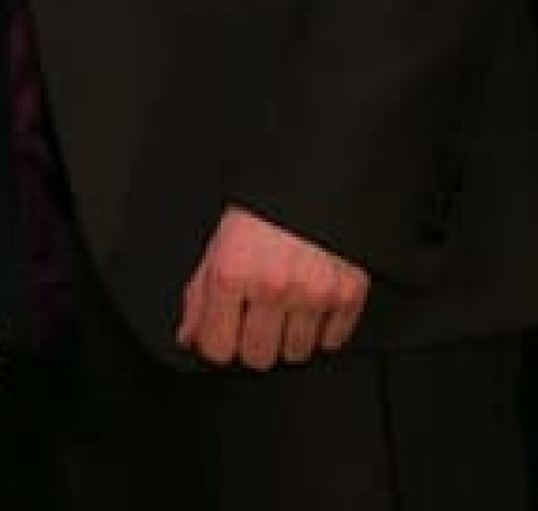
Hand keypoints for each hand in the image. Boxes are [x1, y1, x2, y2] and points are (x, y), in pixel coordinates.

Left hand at [174, 204, 370, 368]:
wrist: (314, 180)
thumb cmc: (262, 211)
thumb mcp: (218, 244)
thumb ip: (200, 294)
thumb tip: (190, 335)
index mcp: (232, 272)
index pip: (217, 347)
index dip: (217, 343)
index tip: (222, 334)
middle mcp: (272, 286)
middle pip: (258, 357)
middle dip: (253, 342)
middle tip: (255, 317)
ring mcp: (313, 293)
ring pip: (296, 354)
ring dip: (289, 337)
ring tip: (286, 307)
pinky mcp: (348, 295)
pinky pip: (332, 342)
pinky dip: (322, 330)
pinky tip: (312, 305)